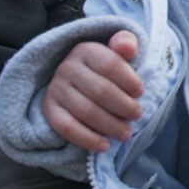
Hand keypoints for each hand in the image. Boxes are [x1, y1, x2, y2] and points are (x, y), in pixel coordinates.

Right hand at [42, 30, 142, 151]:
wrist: (76, 80)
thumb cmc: (105, 68)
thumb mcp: (117, 50)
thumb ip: (125, 42)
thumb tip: (128, 47)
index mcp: (86, 50)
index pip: (110, 64)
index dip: (129, 80)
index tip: (140, 92)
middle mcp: (67, 67)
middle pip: (100, 90)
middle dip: (123, 106)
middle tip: (137, 115)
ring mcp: (56, 88)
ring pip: (85, 110)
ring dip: (109, 125)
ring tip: (126, 133)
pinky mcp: (48, 109)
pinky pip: (66, 127)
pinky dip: (87, 139)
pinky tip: (104, 145)